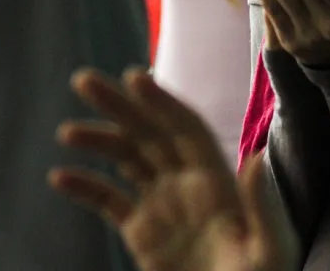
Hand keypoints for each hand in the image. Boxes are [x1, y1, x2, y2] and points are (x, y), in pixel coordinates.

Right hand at [50, 69, 298, 270]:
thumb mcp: (269, 251)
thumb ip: (263, 207)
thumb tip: (256, 157)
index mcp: (217, 181)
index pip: (185, 128)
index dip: (161, 101)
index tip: (133, 78)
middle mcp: (187, 185)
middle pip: (149, 133)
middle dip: (118, 105)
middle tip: (84, 80)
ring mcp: (162, 206)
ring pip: (126, 159)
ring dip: (98, 140)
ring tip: (66, 132)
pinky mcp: (142, 233)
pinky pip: (108, 201)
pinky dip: (85, 188)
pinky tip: (59, 177)